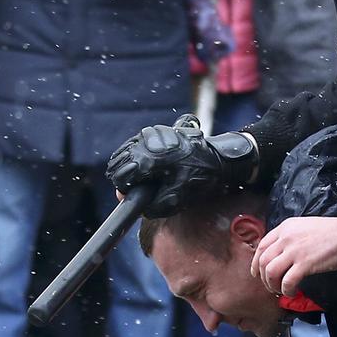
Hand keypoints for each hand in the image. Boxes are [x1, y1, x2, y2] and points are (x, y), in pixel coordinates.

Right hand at [105, 120, 256, 217]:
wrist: (217, 160)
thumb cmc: (199, 179)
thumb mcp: (175, 200)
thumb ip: (151, 206)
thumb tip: (133, 205)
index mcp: (149, 159)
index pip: (119, 175)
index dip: (124, 189)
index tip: (132, 195)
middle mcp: (146, 142)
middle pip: (119, 162)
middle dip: (125, 177)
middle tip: (141, 187)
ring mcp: (150, 133)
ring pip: (125, 152)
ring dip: (130, 165)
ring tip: (146, 176)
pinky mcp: (155, 130)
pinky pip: (134, 144)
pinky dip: (136, 156)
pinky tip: (147, 165)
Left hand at [251, 216, 336, 296]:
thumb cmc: (330, 232)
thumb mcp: (304, 227)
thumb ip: (290, 237)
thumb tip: (281, 254)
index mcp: (285, 228)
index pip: (262, 245)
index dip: (256, 262)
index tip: (257, 273)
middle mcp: (286, 238)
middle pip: (263, 260)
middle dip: (263, 277)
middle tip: (270, 285)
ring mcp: (294, 250)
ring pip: (270, 272)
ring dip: (272, 285)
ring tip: (280, 290)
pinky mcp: (304, 264)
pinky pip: (287, 281)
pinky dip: (286, 290)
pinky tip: (291, 291)